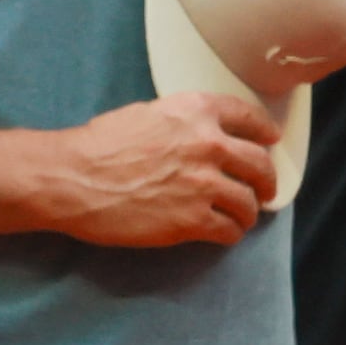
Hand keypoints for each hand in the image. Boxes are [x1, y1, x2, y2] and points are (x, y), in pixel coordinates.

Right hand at [28, 92, 280, 245]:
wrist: (74, 178)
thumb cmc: (99, 146)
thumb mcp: (147, 114)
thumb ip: (183, 122)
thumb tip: (201, 135)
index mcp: (195, 111)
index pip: (248, 117)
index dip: (264, 131)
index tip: (270, 140)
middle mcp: (207, 144)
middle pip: (260, 164)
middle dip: (266, 180)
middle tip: (264, 190)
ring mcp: (203, 184)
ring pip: (249, 202)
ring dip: (248, 212)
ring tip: (240, 217)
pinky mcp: (193, 220)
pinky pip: (229, 230)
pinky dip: (229, 233)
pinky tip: (222, 233)